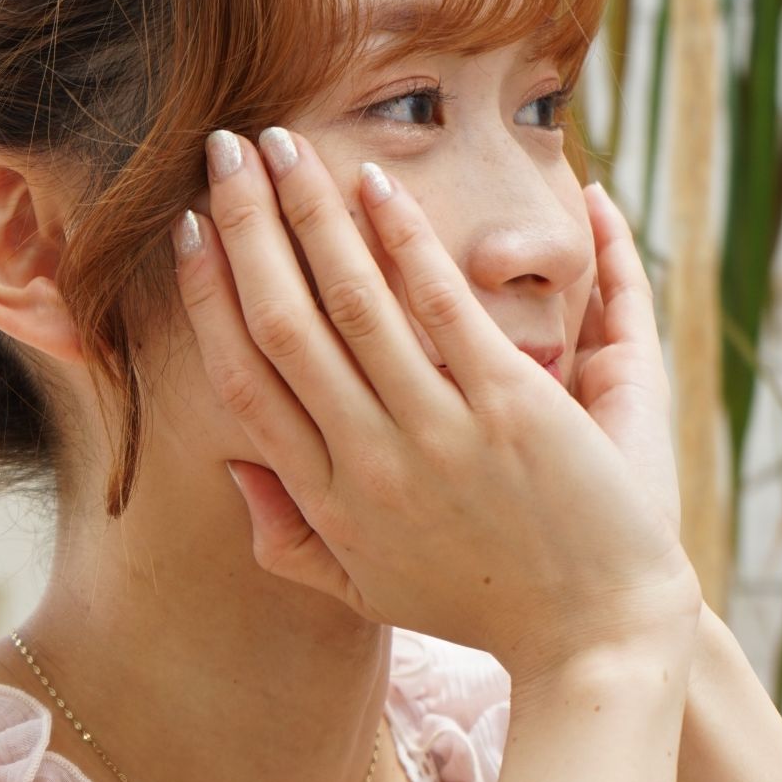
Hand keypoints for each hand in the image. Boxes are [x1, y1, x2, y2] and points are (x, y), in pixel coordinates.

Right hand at [173, 127, 699, 682]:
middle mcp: (367, 463)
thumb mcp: (367, 591)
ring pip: (350, 303)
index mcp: (326, 501)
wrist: (593, 637)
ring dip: (308, 214)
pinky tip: (372, 182)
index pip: (243, 382)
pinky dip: (401, 240)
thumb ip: (290, 537)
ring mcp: (437, 433)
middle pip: (282, 326)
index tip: (189, 234)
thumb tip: (233, 469)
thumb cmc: (480, 606)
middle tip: (221, 152)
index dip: (208, 299)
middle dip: (245, 228)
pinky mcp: (508, 409)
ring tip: (280, 144)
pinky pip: (438, 307)